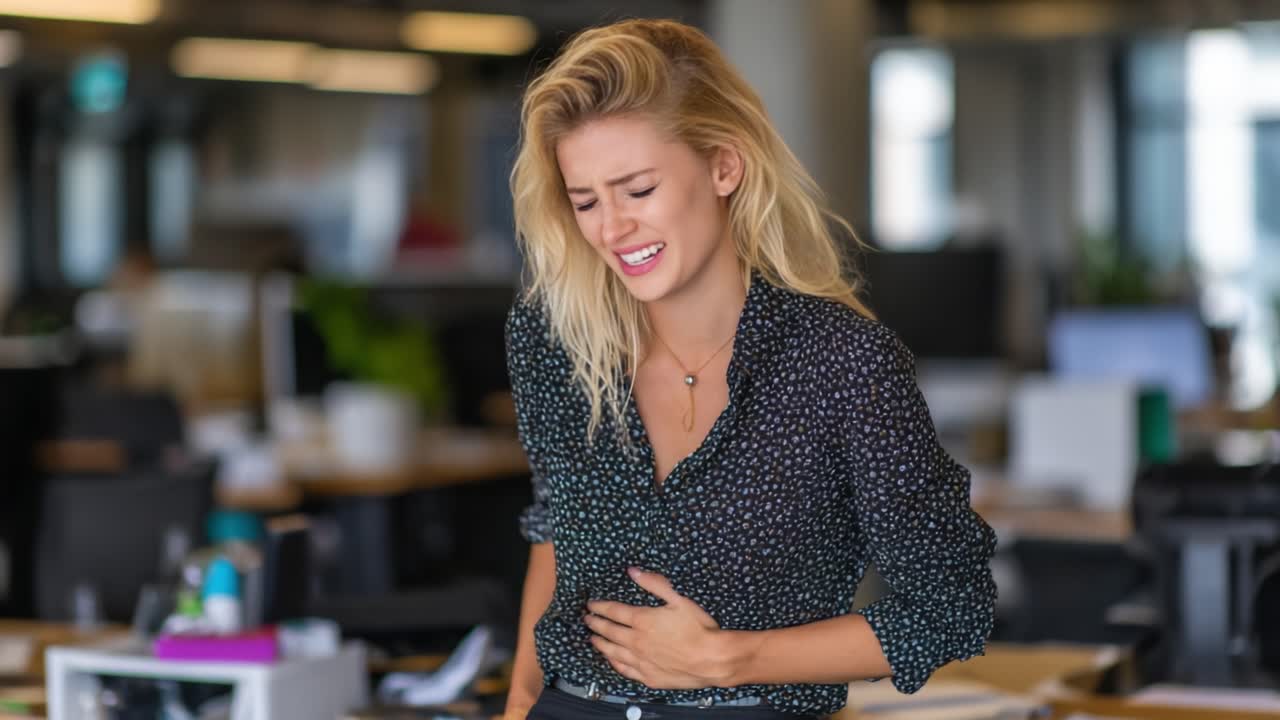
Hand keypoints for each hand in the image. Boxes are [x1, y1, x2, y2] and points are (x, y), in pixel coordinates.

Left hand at [585, 567, 731, 688]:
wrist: (712, 660)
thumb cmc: (698, 628)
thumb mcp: (679, 599)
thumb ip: (654, 584)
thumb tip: (633, 571)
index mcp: (643, 620)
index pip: (614, 612)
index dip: (600, 607)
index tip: (591, 605)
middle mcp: (636, 642)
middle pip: (609, 632)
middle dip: (596, 624)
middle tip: (587, 620)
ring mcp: (641, 661)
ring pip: (613, 652)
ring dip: (600, 644)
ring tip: (592, 639)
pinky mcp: (648, 677)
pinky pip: (625, 670)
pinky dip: (614, 663)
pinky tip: (611, 660)